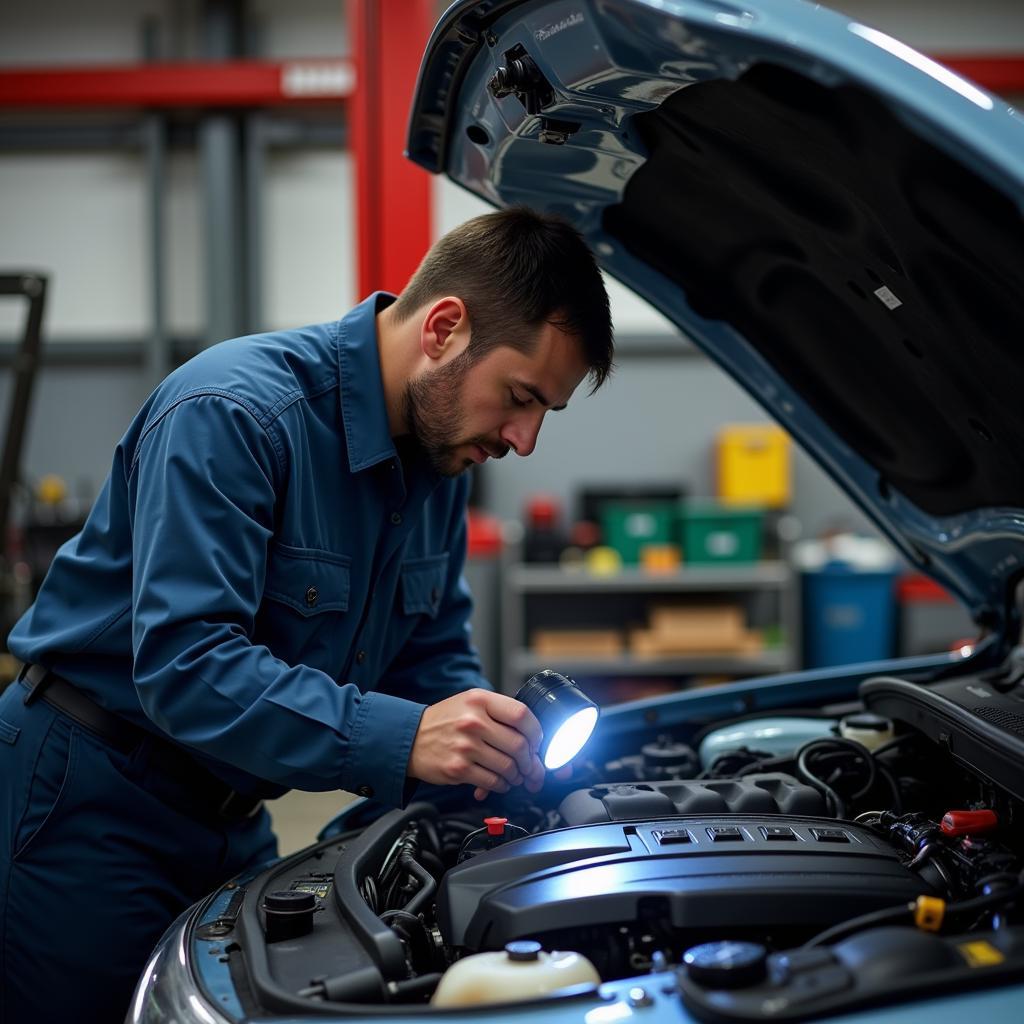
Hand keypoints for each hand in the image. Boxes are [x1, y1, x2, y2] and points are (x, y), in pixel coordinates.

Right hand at [407, 689, 545, 798]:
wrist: (410, 738)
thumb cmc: (444, 721)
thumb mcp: (470, 703)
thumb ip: (499, 714)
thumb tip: (532, 738)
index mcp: (480, 700)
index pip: (522, 715)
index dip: (535, 732)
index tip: (536, 742)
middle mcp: (473, 721)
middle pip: (519, 745)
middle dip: (530, 761)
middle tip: (529, 766)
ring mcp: (465, 746)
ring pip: (508, 767)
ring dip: (517, 775)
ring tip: (514, 775)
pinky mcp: (458, 768)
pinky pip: (493, 781)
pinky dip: (501, 785)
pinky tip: (499, 781)